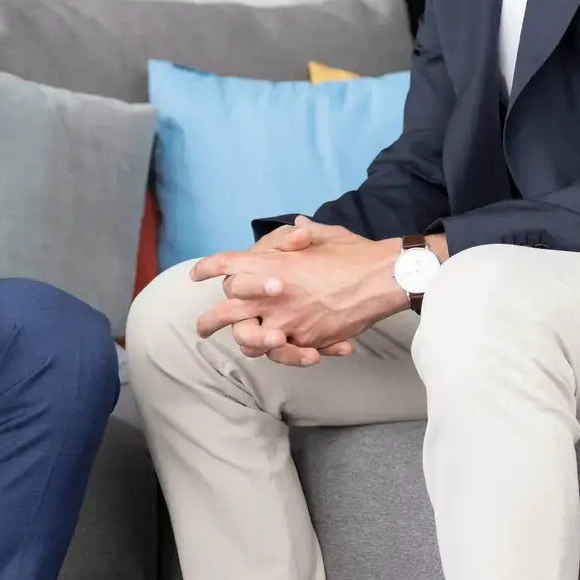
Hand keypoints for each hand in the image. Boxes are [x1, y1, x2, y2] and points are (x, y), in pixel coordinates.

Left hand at [190, 228, 406, 358]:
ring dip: (244, 341)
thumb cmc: (352, 253)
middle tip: (201, 328)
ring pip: (250, 339)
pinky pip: (285, 353)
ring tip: (242, 343)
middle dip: (210, 321)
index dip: (210, 268)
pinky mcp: (306, 340)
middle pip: (226, 311)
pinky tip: (286, 348)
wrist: (381, 279)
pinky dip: (286, 353)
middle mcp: (271, 295)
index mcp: (271, 264)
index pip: (228, 265)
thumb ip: (301, 235)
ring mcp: (287, 321)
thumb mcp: (323, 235)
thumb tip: (297, 226)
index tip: (197, 274)